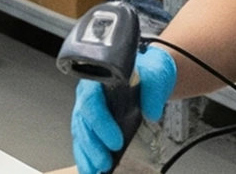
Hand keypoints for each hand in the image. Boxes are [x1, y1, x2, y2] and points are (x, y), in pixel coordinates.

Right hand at [70, 44, 176, 173]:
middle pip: (82, 121)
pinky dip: (86, 156)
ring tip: (93, 172)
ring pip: (80, 133)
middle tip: (105, 163)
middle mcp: (88, 94)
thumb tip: (151, 113)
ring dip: (86, 155)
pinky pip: (84, 140)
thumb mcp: (154, 73)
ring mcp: (89, 110)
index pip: (91, 101)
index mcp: (99, 78)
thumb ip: (153, 90)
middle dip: (92, 146)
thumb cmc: (147, 71)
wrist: (149, 74)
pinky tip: (91, 169)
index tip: (116, 141)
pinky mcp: (93, 124)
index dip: (101, 123)